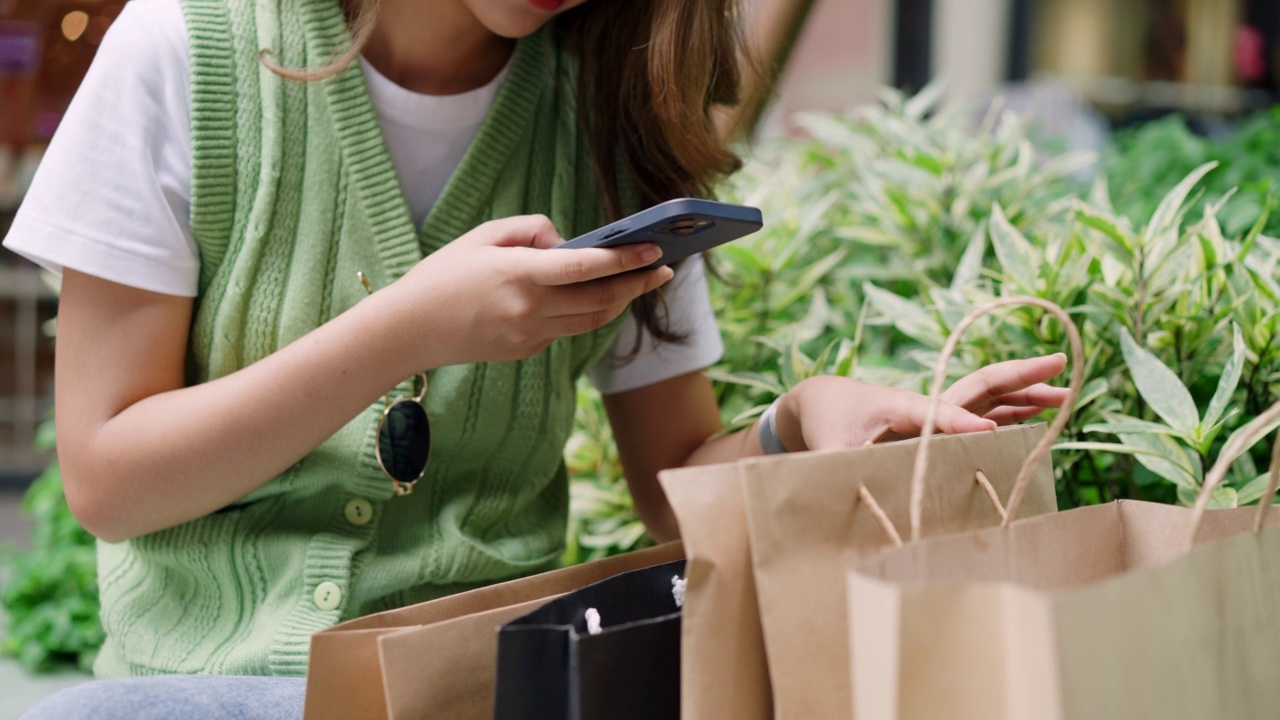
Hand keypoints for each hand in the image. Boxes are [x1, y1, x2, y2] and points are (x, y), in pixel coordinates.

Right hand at [384, 215, 672, 366]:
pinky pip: (566, 330)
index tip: (654, 250)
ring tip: (642, 282)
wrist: (408, 331)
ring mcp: (529, 336)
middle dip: (637, 283)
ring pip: (591, 320)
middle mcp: (529, 310)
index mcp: (518, 275)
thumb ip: (531, 230)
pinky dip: (587, 312)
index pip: (585, 268)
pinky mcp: (526, 351)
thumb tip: (568, 243)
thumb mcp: (482, 236)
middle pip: (600, 300)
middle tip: (664, 267)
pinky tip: (600, 296)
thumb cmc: (443, 275)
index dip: (624, 259)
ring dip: (621, 301)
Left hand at [776, 354, 1068, 451]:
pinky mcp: (942, 420)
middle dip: (1019, 377)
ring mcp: (938, 409)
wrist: (825, 401)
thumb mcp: (827, 449)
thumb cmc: (828, 425)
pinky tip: (1041, 417)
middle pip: (979, 385)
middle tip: (1059, 363)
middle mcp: (926, 403)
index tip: (985, 432)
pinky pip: (986, 412)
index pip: (936, 412)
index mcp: (899, 406)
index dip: (959, 423)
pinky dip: (1014, 412)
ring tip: (1066, 395)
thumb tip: (843, 494)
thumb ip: (835, 468)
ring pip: (989, 396)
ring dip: (1026, 394)